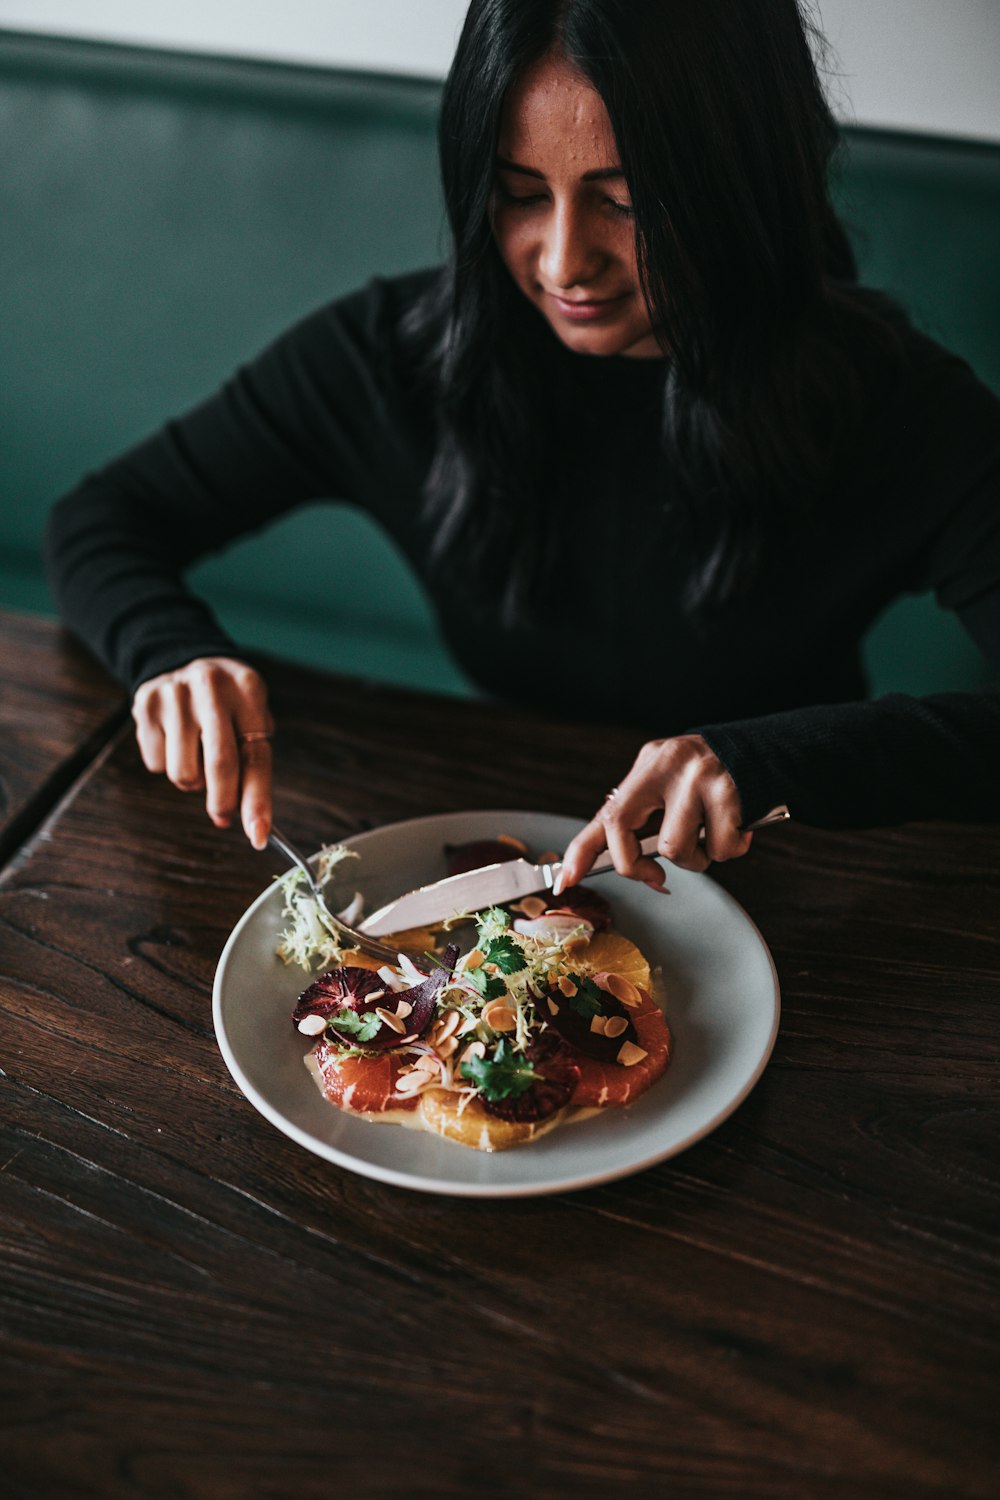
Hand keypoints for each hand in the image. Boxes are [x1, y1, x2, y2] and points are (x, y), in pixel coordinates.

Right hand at [131, 657, 273, 848]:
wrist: (181, 657)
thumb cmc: (227, 701)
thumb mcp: (250, 714)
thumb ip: (252, 760)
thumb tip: (252, 821)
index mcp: (248, 689)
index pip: (256, 756)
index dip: (257, 800)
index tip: (258, 836)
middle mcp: (212, 688)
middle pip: (219, 765)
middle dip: (223, 803)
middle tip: (224, 817)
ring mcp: (175, 695)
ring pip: (183, 773)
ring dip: (193, 781)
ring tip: (196, 756)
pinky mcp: (145, 705)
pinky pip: (156, 764)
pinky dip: (167, 764)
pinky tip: (173, 740)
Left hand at [556, 734, 750, 889]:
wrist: (765, 750)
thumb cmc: (713, 781)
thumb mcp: (671, 786)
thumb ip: (649, 817)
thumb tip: (639, 869)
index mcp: (647, 766)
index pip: (606, 813)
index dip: (581, 851)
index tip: (566, 880)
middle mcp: (665, 765)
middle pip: (625, 829)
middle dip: (636, 866)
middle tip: (656, 877)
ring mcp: (695, 776)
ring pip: (677, 849)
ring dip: (697, 859)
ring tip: (712, 838)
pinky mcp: (727, 790)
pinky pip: (721, 848)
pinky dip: (732, 849)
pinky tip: (739, 827)